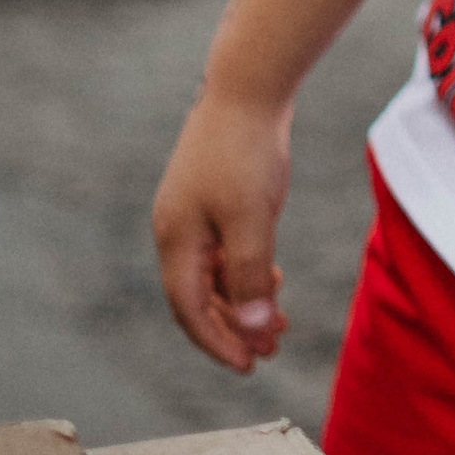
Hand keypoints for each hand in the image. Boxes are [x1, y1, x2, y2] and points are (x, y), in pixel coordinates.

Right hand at [152, 88, 292, 373]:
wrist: (249, 88)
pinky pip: (222, 252)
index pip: (189, 308)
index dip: (216, 341)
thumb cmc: (246, 152)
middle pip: (198, 297)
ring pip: (213, 275)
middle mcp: (177, 231)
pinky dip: (245, 273)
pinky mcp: (212, 200)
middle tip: (270, 351)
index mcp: (175, 239)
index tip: (249, 366)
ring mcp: (192, 215)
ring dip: (242, 302)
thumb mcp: (252, 220)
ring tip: (279, 324)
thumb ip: (249, 277)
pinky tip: (273, 280)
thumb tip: (250, 331)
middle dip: (232, 328)